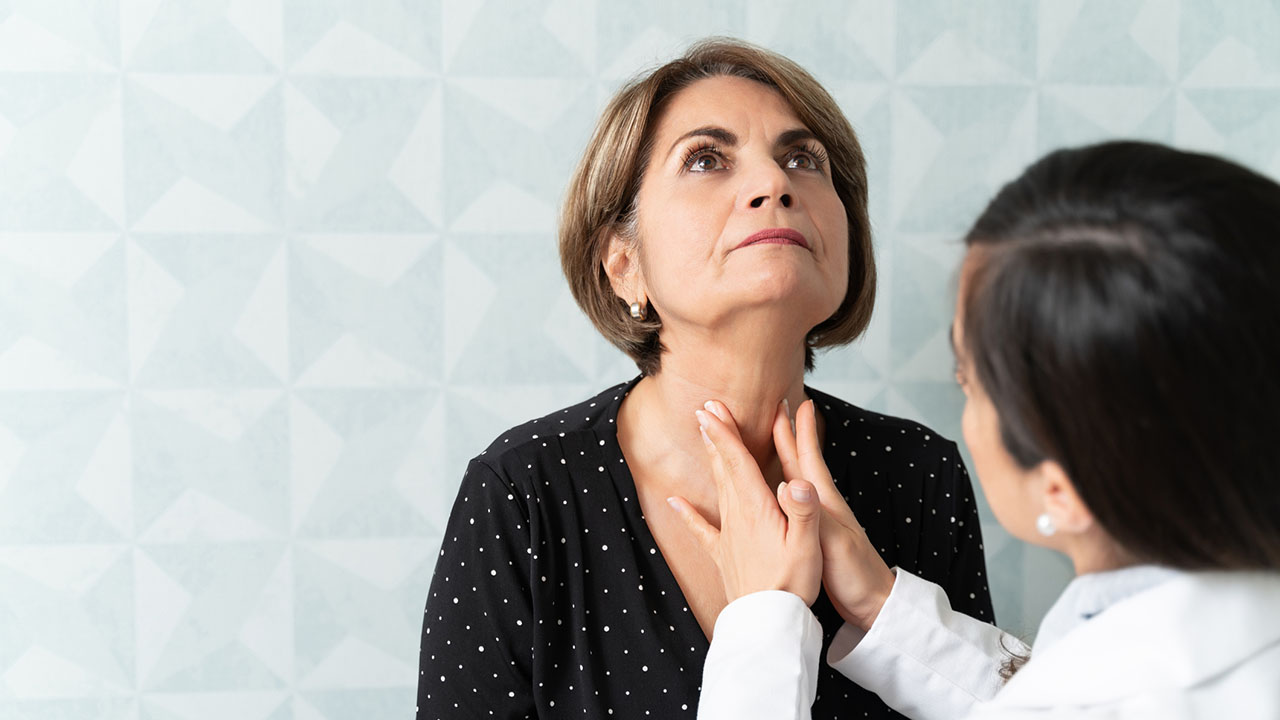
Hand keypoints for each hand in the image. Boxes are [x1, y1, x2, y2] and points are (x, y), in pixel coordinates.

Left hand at [667, 400, 822, 605]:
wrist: (768, 622)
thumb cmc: (793, 583)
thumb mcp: (808, 545)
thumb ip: (804, 509)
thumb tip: (798, 479)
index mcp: (758, 508)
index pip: (738, 462)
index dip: (725, 433)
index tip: (712, 409)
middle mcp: (738, 516)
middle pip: (724, 468)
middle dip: (716, 436)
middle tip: (705, 408)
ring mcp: (728, 535)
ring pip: (717, 488)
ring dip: (711, 461)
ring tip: (704, 437)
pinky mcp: (724, 554)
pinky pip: (701, 529)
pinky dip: (686, 513)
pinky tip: (672, 501)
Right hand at [774, 399, 895, 630]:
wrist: (872, 604)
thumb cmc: (855, 573)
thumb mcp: (833, 542)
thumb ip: (812, 515)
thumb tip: (788, 485)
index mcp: (824, 501)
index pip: (809, 458)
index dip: (801, 431)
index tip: (795, 402)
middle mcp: (819, 504)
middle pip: (799, 462)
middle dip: (787, 434)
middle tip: (776, 407)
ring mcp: (815, 519)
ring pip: (793, 479)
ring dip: (781, 457)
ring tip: (767, 440)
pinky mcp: (809, 535)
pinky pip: (787, 503)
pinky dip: (775, 490)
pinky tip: (769, 493)